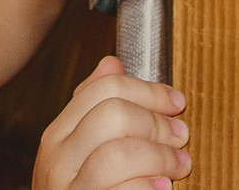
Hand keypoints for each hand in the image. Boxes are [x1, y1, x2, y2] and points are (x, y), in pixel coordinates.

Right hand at [35, 58, 189, 189]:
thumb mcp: (80, 148)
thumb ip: (94, 109)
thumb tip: (111, 62)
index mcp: (58, 135)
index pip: (104, 89)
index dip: (149, 90)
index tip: (177, 102)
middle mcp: (57, 161)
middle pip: (112, 115)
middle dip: (157, 122)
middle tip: (181, 137)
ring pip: (118, 154)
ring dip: (159, 157)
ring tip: (178, 166)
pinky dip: (148, 189)